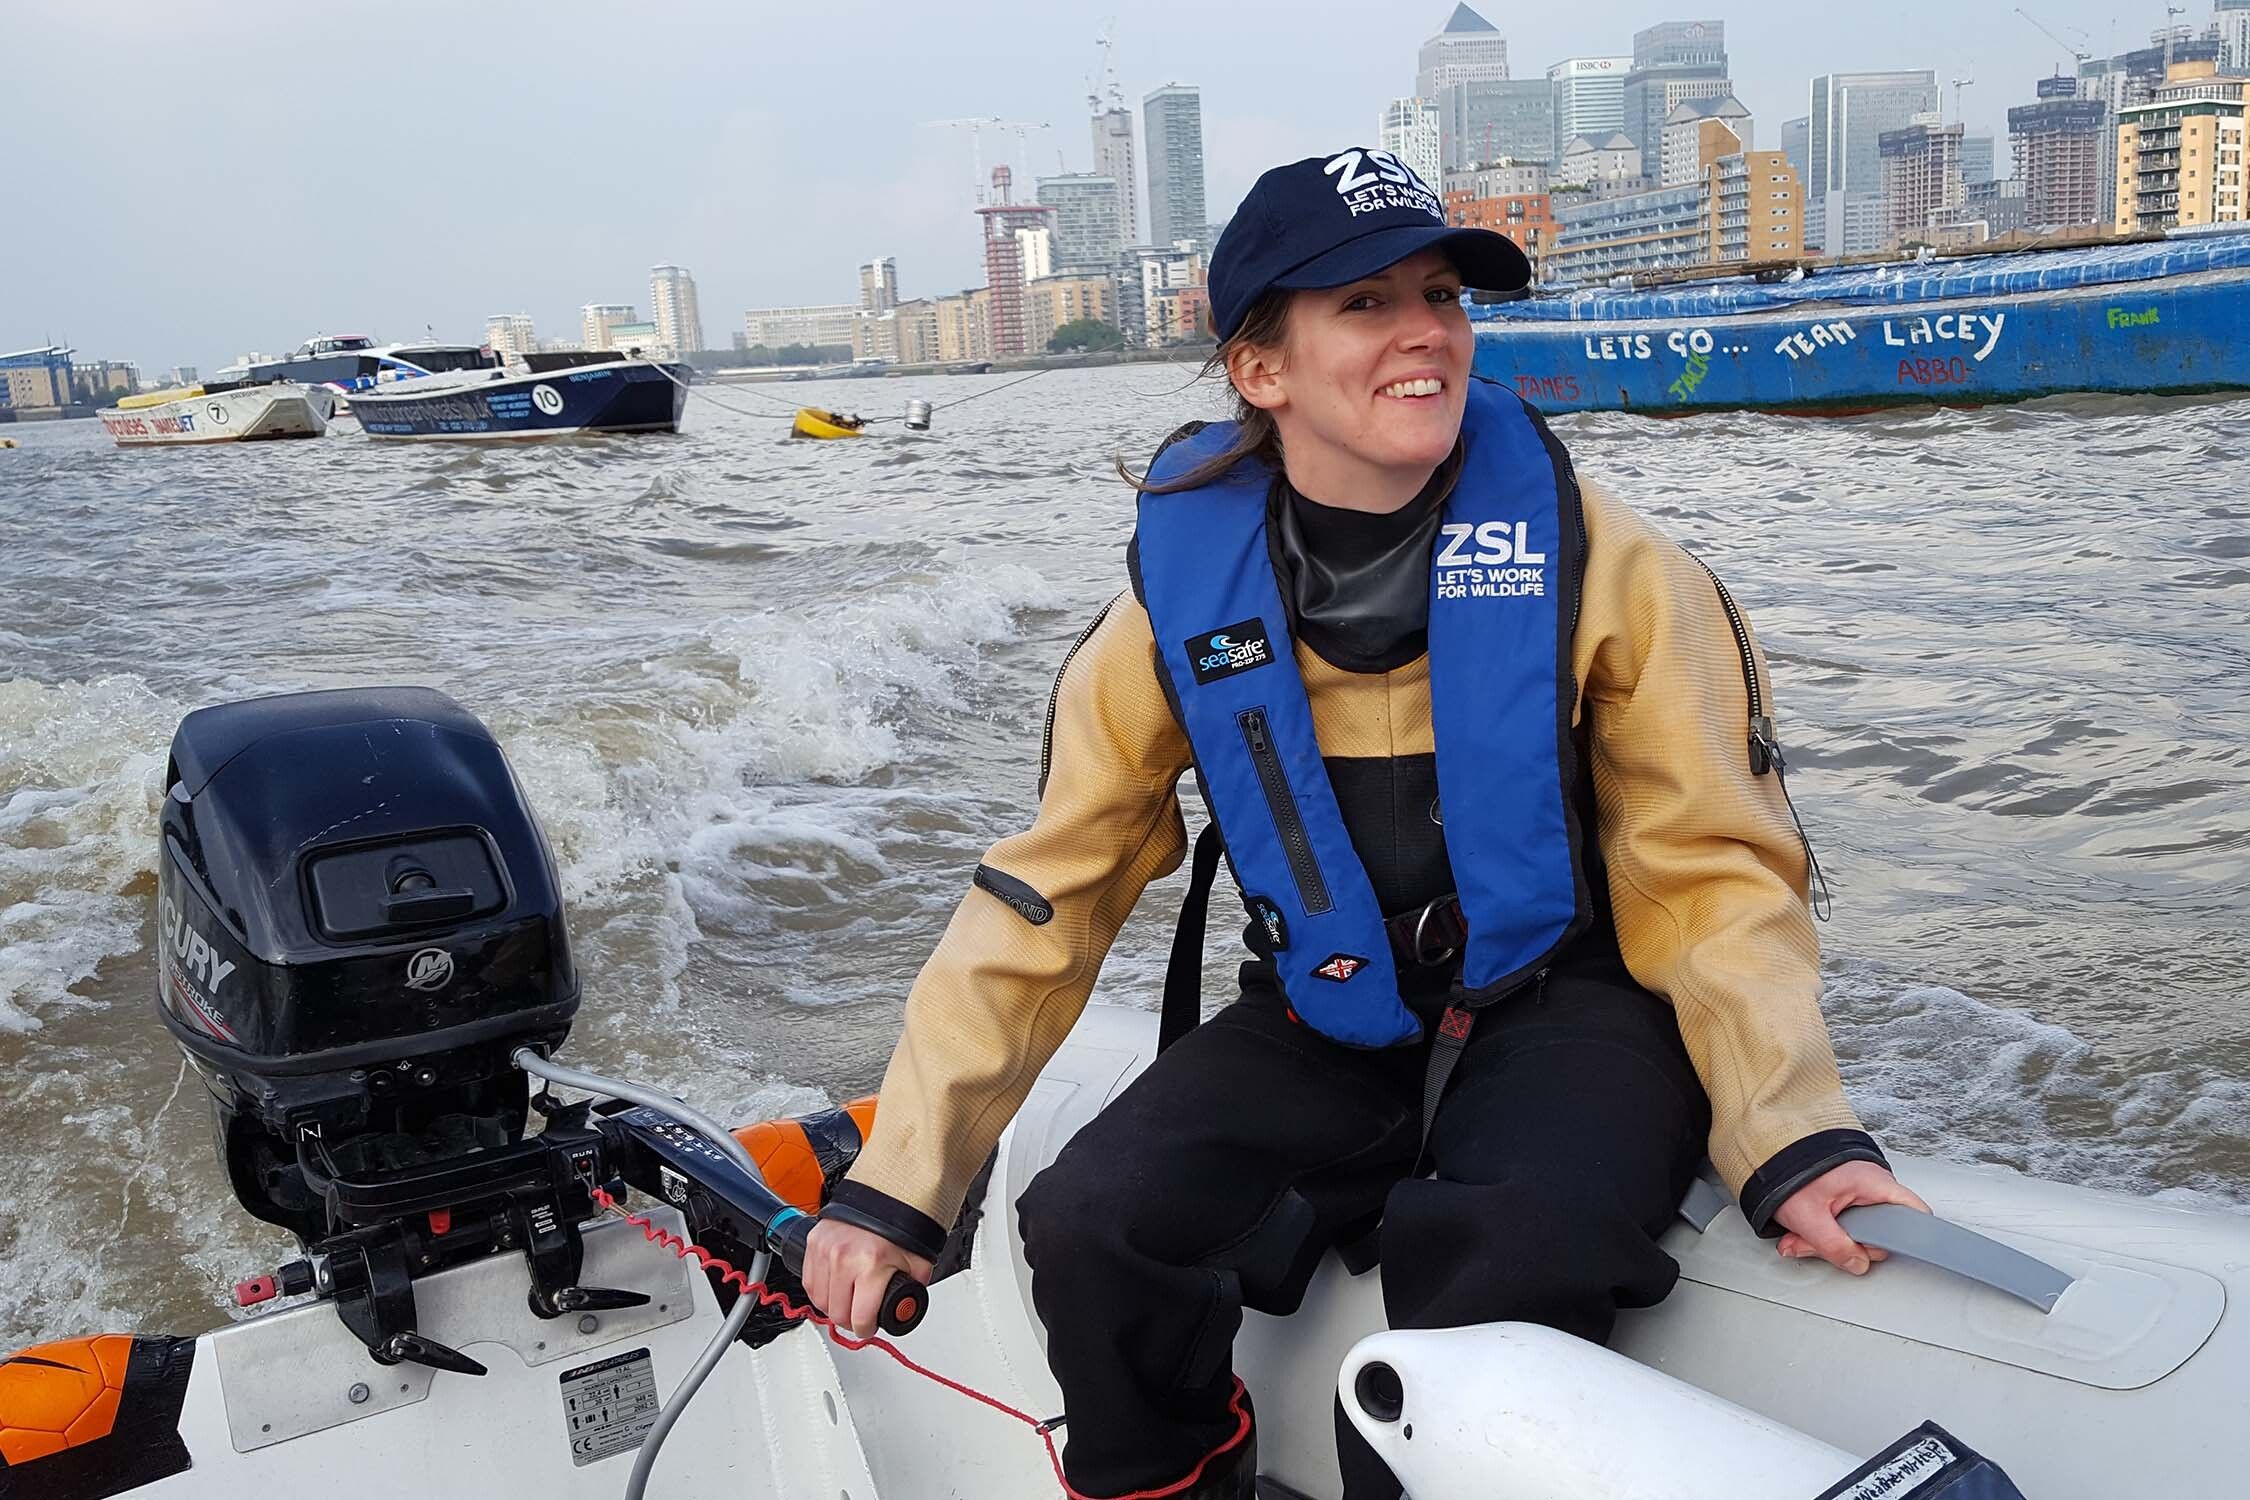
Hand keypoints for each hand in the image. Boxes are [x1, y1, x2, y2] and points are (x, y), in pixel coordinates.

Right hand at [801, 1218, 933, 1338]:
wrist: (885, 1193)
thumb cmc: (900, 1225)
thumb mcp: (917, 1263)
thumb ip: (913, 1292)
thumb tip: (905, 1312)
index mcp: (871, 1265)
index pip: (860, 1318)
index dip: (867, 1329)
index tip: (868, 1327)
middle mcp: (844, 1257)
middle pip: (838, 1313)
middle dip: (851, 1320)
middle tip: (860, 1315)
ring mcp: (825, 1249)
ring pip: (819, 1301)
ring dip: (833, 1306)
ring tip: (848, 1301)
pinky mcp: (813, 1242)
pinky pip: (809, 1282)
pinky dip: (820, 1291)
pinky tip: (834, 1288)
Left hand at [1771, 1161, 1931, 1275]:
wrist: (1768, 1149)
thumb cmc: (1788, 1171)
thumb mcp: (1809, 1216)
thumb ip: (1836, 1246)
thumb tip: (1858, 1264)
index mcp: (1874, 1183)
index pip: (1914, 1213)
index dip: (1907, 1238)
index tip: (1884, 1251)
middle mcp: (1873, 1184)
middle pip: (1879, 1232)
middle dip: (1845, 1244)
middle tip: (1814, 1243)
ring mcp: (1860, 1190)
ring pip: (1857, 1230)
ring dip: (1827, 1239)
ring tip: (1800, 1236)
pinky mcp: (1846, 1196)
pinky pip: (1844, 1222)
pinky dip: (1822, 1229)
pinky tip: (1801, 1233)